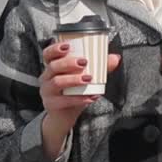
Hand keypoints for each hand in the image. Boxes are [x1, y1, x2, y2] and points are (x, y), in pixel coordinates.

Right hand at [39, 42, 119, 160]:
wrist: (65, 115)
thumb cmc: (74, 92)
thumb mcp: (85, 77)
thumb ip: (100, 67)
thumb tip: (115, 58)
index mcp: (53, 67)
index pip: (48, 54)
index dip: (55, 48)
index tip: (68, 45)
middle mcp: (46, 77)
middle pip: (54, 66)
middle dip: (69, 62)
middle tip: (84, 62)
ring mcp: (47, 91)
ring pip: (57, 82)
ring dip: (74, 79)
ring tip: (89, 78)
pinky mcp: (51, 104)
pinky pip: (63, 101)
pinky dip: (79, 99)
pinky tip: (91, 97)